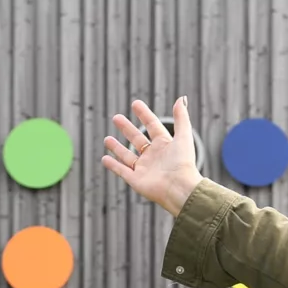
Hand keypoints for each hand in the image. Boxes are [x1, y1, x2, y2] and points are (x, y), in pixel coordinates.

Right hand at [101, 97, 201, 215]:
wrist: (179, 188)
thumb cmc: (183, 163)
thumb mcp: (183, 136)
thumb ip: (181, 118)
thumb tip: (181, 98)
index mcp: (164, 145)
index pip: (152, 125)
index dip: (144, 114)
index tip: (135, 104)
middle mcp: (153, 156)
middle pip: (137, 139)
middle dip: (127, 129)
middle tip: (116, 117)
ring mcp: (144, 169)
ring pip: (127, 156)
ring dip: (116, 147)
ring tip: (106, 139)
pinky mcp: (136, 180)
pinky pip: (122, 171)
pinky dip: (113, 165)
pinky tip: (104, 158)